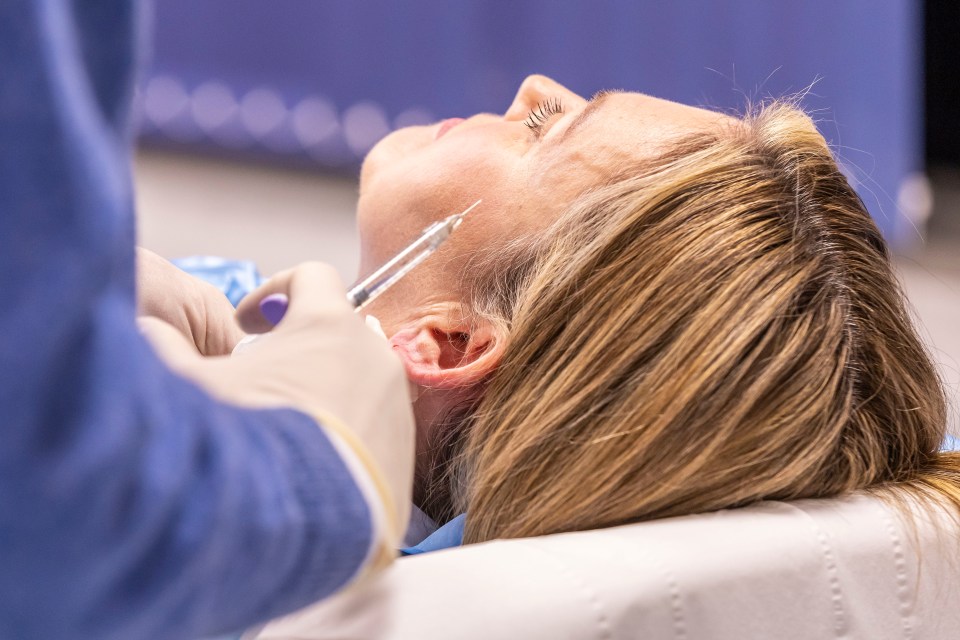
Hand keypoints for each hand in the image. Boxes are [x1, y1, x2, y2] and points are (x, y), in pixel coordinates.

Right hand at [139, 262, 415, 553]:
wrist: (298, 527)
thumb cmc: (244, 443)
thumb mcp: (188, 388)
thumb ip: (162, 348)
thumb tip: (144, 331)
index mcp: (329, 324)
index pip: (312, 276)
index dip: (275, 289)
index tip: (247, 324)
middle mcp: (374, 356)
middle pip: (337, 334)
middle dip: (298, 351)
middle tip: (258, 383)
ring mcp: (397, 407)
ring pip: (357, 384)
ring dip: (322, 395)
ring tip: (280, 434)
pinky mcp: (405, 456)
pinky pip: (372, 432)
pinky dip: (342, 439)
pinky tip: (306, 470)